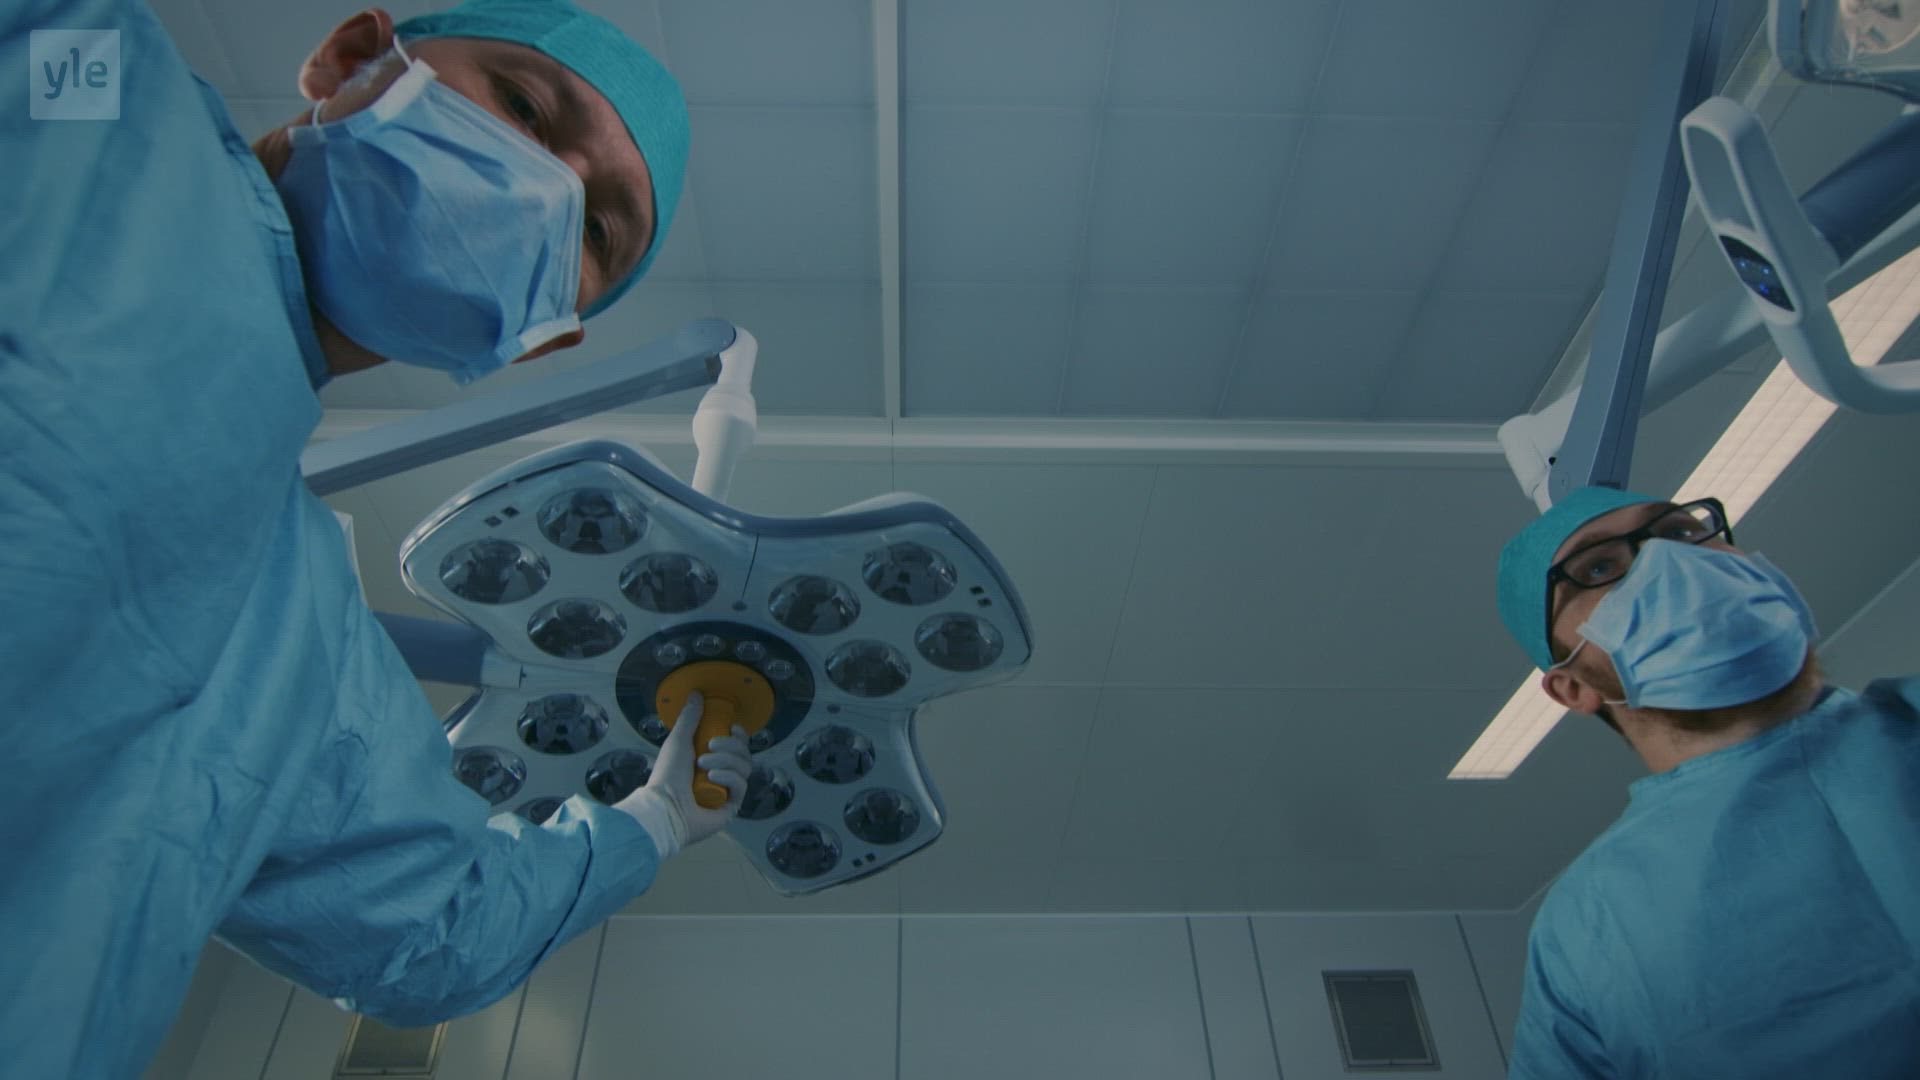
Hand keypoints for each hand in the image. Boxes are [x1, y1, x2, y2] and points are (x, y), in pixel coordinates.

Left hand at [613, 692, 750, 857]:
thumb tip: (696, 694)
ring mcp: (727, 791)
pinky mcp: (731, 806)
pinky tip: (712, 777)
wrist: (664, 807)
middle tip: (710, 746)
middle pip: (744, 753)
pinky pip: (740, 786)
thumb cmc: (668, 775)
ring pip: (744, 767)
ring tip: (703, 765)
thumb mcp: (678, 741)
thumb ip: (689, 717)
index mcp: (710, 759)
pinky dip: (728, 777)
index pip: (736, 744)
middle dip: (730, 746)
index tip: (732, 727)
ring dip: (725, 761)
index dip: (739, 735)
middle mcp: (721, 774)